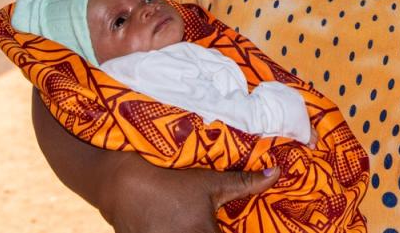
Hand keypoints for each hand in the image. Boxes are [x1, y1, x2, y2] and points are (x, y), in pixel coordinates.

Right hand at [101, 155, 278, 232]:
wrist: (122, 185)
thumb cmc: (171, 182)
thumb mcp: (210, 182)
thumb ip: (245, 183)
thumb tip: (276, 173)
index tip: (233, 225)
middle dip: (214, 230)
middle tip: (213, 221)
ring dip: (201, 231)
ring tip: (195, 222)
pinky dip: (181, 232)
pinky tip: (177, 224)